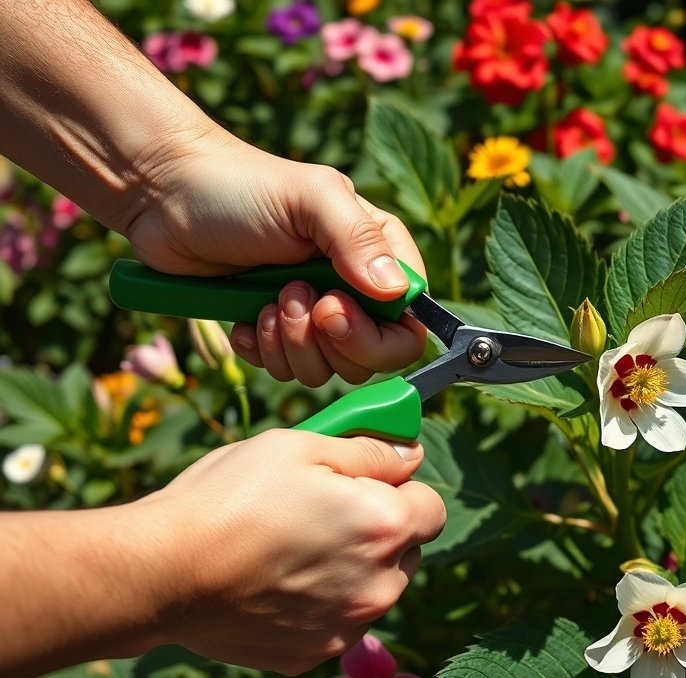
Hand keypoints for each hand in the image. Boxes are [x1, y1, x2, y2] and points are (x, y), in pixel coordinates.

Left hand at [126, 130, 426, 385]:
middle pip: (369, 358)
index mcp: (375, 254)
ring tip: (261, 301)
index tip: (331, 311)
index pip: (410, 323)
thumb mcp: (309, 200)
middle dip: (324, 340)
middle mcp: (351, 288)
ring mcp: (311, 312)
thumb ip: (359, 240)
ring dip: (288, 343)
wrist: (162, 196)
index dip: (377, 335)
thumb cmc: (238, 186)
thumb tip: (398, 292)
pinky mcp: (271, 331)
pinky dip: (260, 350)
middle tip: (288, 297)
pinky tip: (242, 317)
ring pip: (324, 371)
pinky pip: (283, 370)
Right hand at [143, 429, 444, 674]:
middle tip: (324, 512)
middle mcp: (381, 585)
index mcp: (385, 527)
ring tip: (293, 548)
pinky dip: (321, 603)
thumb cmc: (229, 497)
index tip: (366, 483)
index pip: (432, 508)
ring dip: (354, 569)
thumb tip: (412, 455)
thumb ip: (371, 451)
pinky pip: (337, 621)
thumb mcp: (301, 446)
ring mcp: (348, 626)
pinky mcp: (314, 653)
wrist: (162, 573)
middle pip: (407, 552)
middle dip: (381, 530)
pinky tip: (276, 582)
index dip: (401, 490)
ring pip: (375, 589)